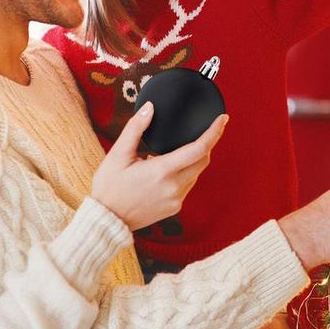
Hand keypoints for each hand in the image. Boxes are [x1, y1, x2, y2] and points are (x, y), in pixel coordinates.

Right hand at [91, 105, 228, 230]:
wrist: (106, 220)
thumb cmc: (109, 187)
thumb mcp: (118, 154)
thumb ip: (136, 128)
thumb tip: (150, 107)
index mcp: (162, 171)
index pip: (199, 148)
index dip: (214, 132)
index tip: (222, 119)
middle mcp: (174, 187)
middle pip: (204, 160)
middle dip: (207, 144)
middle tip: (204, 130)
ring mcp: (176, 200)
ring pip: (196, 174)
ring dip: (194, 159)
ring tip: (171, 152)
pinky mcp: (174, 209)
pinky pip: (187, 186)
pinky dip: (184, 174)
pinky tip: (166, 170)